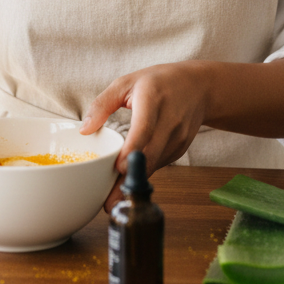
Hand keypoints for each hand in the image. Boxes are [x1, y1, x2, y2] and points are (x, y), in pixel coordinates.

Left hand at [79, 61, 210, 211]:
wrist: (198, 87)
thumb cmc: (159, 82)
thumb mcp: (127, 82)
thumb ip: (103, 104)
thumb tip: (84, 129)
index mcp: (153, 100)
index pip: (144, 129)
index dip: (132, 150)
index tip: (119, 168)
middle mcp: (169, 121)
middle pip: (150, 155)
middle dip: (130, 179)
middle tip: (109, 201)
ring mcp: (178, 138)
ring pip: (154, 164)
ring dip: (135, 181)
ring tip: (114, 198)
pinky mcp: (179, 149)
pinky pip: (159, 164)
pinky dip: (144, 171)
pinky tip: (130, 176)